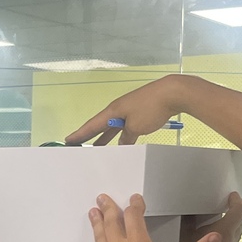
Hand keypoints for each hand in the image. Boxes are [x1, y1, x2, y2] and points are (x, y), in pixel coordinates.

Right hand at [65, 75, 180, 144]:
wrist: (173, 93)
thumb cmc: (151, 108)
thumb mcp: (136, 127)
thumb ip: (127, 137)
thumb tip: (122, 143)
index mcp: (113, 111)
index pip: (92, 125)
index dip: (80, 134)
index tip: (68, 140)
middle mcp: (119, 109)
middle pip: (101, 125)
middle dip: (91, 136)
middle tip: (79, 145)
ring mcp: (130, 109)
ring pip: (114, 125)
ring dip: (107, 136)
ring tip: (99, 148)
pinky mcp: (141, 110)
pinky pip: (126, 124)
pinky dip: (121, 134)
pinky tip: (123, 141)